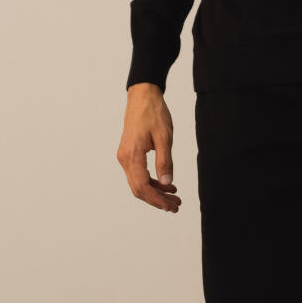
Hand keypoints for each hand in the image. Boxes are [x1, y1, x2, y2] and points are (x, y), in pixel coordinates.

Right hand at [117, 83, 181, 212]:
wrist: (142, 96)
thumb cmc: (153, 113)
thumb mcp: (164, 137)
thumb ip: (165, 161)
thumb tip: (168, 183)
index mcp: (132, 155)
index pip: (142, 186)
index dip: (157, 200)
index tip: (171, 206)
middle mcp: (125, 158)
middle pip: (139, 189)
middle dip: (157, 200)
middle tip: (176, 206)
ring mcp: (125, 156)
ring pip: (138, 183)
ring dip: (156, 192)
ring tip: (174, 197)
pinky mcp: (129, 153)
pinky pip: (138, 174)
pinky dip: (152, 181)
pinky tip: (167, 184)